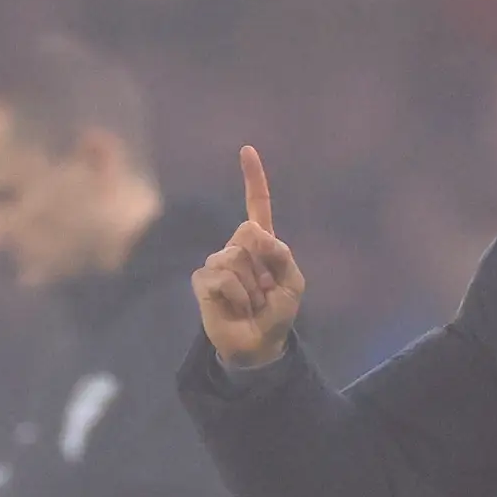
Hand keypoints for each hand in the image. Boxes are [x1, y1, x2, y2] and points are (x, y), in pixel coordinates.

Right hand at [191, 145, 306, 369]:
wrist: (258, 346)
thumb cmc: (277, 314)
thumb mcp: (293, 282)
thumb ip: (281, 254)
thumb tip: (253, 232)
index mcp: (261, 244)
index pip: (257, 205)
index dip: (253, 178)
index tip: (246, 150)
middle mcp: (236, 248)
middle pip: (248, 233)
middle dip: (263, 264)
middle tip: (265, 291)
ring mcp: (217, 264)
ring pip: (234, 258)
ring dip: (252, 287)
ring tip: (251, 303)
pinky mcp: (203, 282)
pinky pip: (222, 278)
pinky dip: (237, 296)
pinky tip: (236, 307)